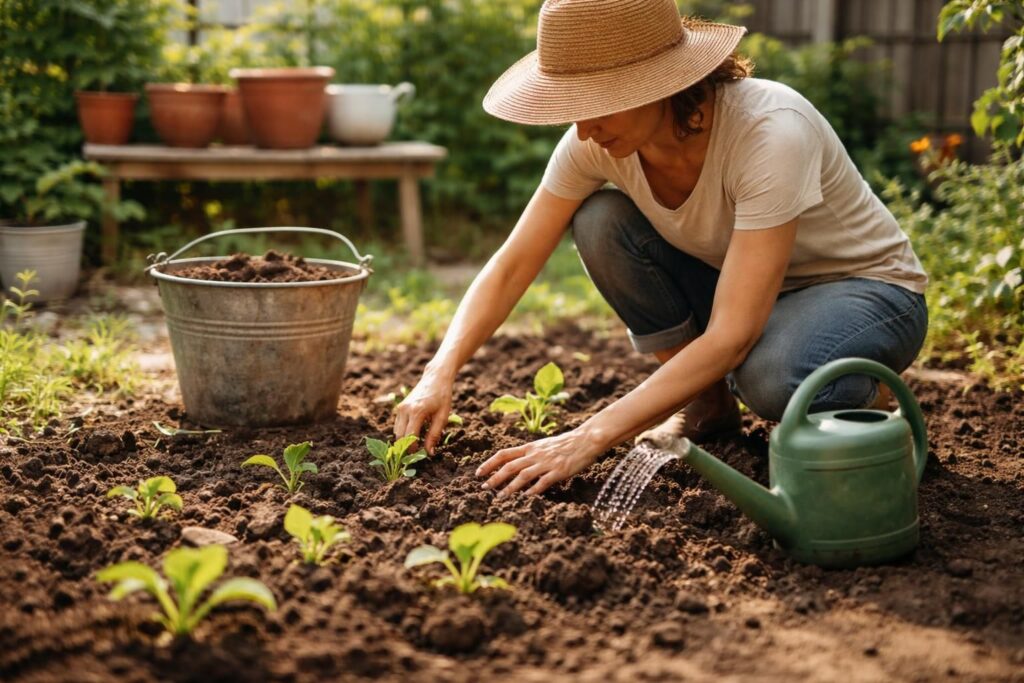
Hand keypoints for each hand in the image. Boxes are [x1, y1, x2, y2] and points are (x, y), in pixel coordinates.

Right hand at [393, 369, 453, 454]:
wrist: (436, 377)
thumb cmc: (443, 396)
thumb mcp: (443, 416)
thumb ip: (434, 435)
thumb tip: (429, 452)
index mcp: (416, 412)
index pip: (410, 437)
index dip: (413, 450)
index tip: (420, 457)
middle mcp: (405, 410)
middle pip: (400, 437)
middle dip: (406, 448)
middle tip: (416, 456)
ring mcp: (400, 408)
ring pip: (396, 432)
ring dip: (404, 441)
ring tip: (417, 446)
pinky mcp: (400, 407)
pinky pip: (397, 425)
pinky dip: (403, 433)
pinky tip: (415, 434)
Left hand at [476, 428, 603, 496]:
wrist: (586, 439)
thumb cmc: (566, 443)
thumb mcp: (544, 445)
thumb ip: (531, 454)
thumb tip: (518, 465)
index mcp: (530, 447)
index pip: (504, 454)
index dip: (489, 463)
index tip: (479, 473)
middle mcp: (535, 454)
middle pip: (510, 466)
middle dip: (495, 478)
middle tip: (484, 488)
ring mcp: (547, 463)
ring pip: (523, 475)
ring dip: (510, 487)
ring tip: (500, 497)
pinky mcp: (559, 471)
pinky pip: (543, 482)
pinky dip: (533, 490)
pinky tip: (525, 497)